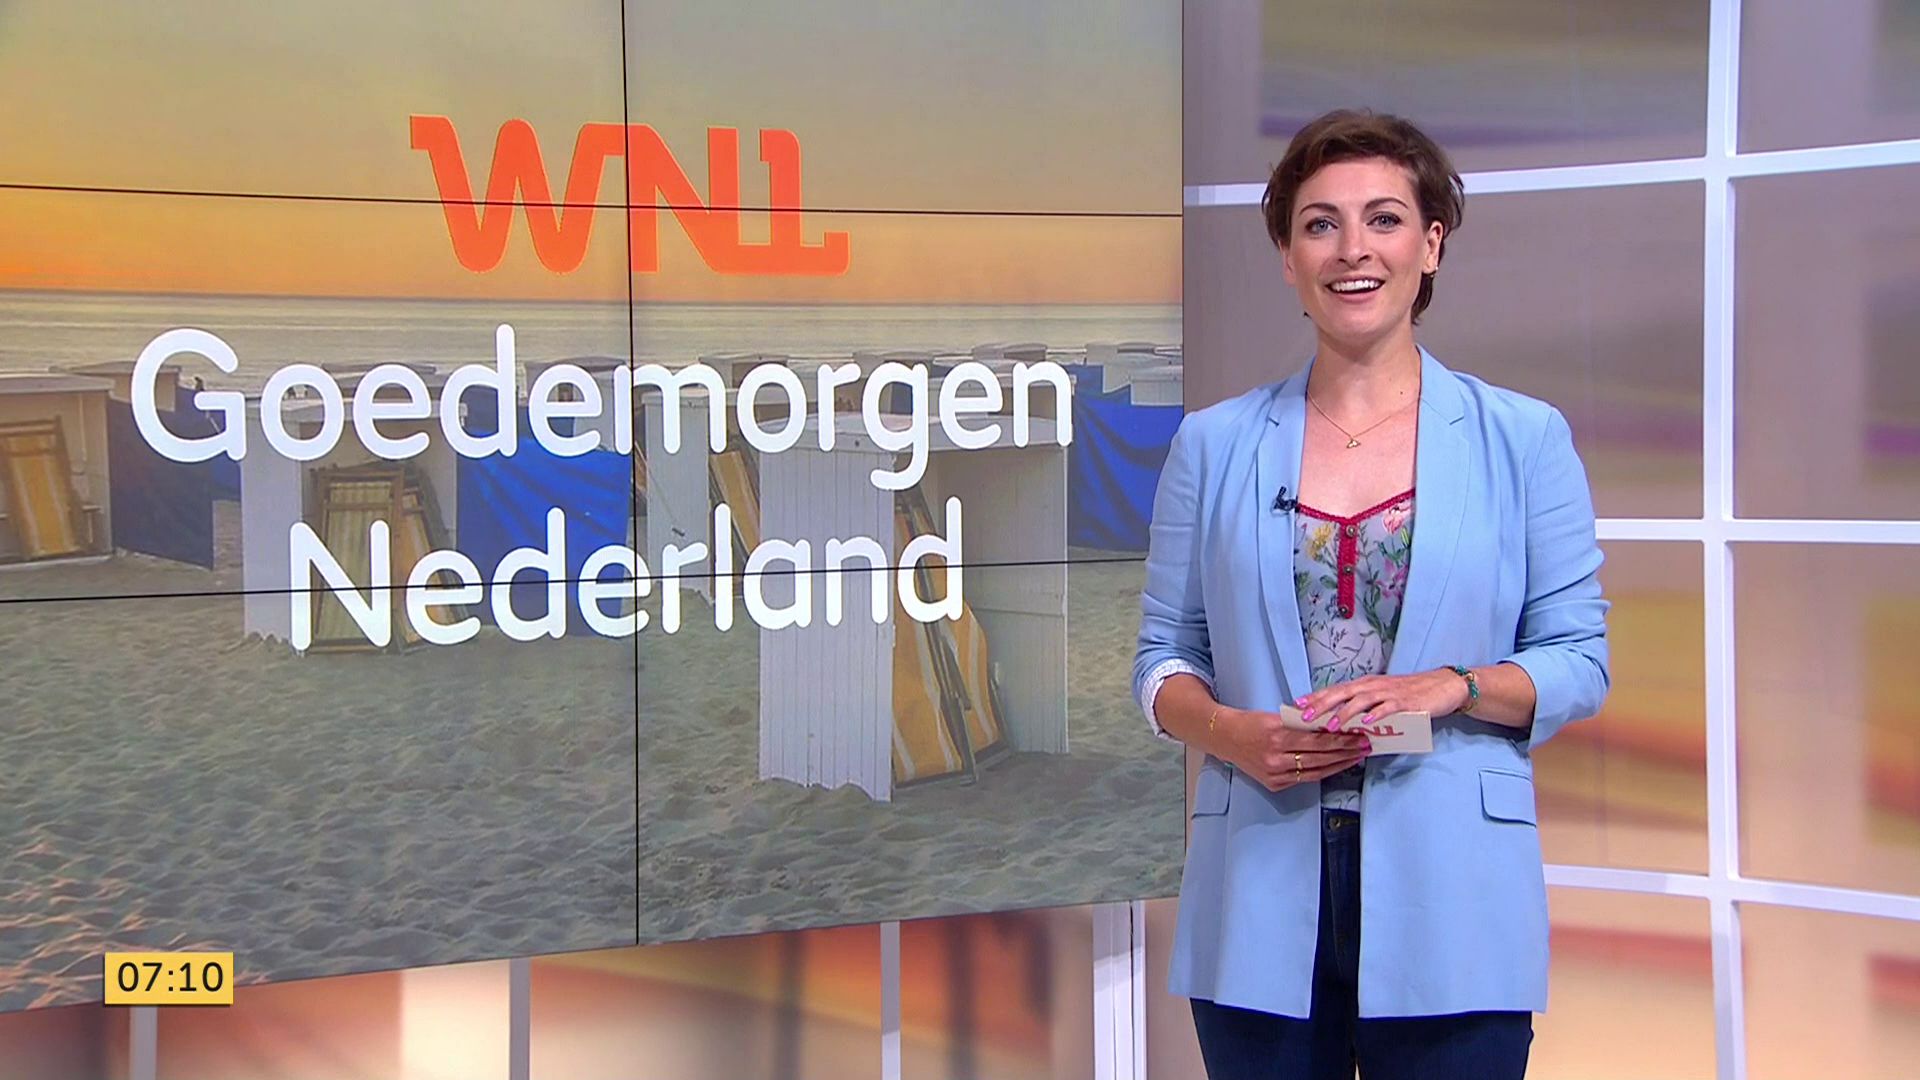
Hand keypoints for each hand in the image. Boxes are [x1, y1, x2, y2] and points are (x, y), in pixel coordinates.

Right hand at [1214, 706, 1371, 792]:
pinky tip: (1335, 767)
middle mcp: (1276, 758)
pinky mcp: (1274, 784)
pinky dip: (1322, 772)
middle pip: (1320, 758)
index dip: (1341, 741)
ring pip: (1316, 771)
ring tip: (1355, 758)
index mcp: (1277, 736)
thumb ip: (1301, 724)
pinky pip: (1305, 779)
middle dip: (1346, 753)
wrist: (1224, 738)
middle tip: (1364, 747)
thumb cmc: (1250, 723)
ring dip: (1339, 765)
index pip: (1317, 741)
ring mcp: (1275, 774)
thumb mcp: (1275, 717)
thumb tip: (1330, 725)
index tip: (1358, 737)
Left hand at [1294, 669, 1470, 731]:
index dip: (1315, 697)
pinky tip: (1366, 723)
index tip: (1296, 705)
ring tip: (1329, 725)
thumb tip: (1341, 725)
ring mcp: (1389, 693)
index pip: (1335, 690)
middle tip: (1304, 716)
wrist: (1442, 687)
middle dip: (1321, 705)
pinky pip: (1388, 708)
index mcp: (1365, 685)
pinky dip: (1376, 714)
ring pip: (1361, 700)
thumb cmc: (1410, 695)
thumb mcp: (1382, 699)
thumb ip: (1364, 709)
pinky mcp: (1406, 702)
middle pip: (1342, 693)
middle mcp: (1373, 686)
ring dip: (1344, 713)